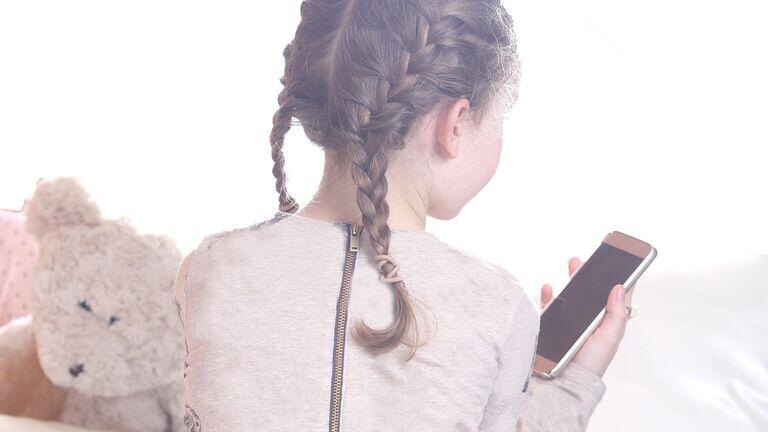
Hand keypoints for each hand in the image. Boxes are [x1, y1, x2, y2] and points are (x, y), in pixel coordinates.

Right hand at [540, 257, 633, 377]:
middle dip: (593, 274)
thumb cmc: (590, 365)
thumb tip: (620, 287)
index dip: (621, 279)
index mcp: (607, 322)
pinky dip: (548, 294)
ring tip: (574, 264)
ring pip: (572, 295)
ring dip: (573, 279)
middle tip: (593, 259)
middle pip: (593, 291)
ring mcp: (571, 322)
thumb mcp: (608, 339)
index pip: (616, 297)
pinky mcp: (553, 325)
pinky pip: (550, 305)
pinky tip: (548, 287)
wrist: (564, 381)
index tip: (625, 261)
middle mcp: (590, 320)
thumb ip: (615, 314)